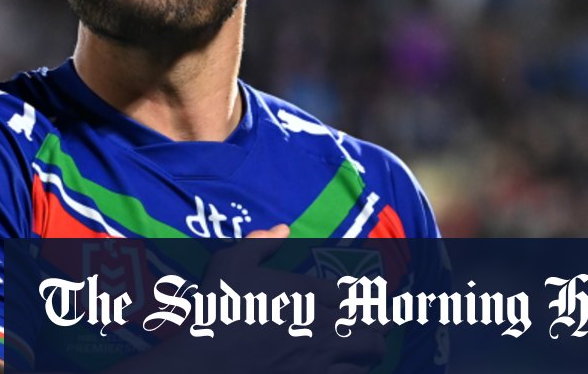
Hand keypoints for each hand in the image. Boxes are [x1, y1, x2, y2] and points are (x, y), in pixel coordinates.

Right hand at [173, 223, 385, 373]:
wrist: (208, 361)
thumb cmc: (218, 309)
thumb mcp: (230, 263)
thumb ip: (259, 243)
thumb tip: (283, 228)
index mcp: (305, 292)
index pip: (352, 294)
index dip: (364, 297)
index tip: (369, 299)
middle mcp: (321, 324)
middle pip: (370, 326)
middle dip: (378, 325)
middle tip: (379, 324)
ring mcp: (319, 357)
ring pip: (367, 355)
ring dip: (370, 350)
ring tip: (368, 349)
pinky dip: (356, 371)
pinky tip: (351, 369)